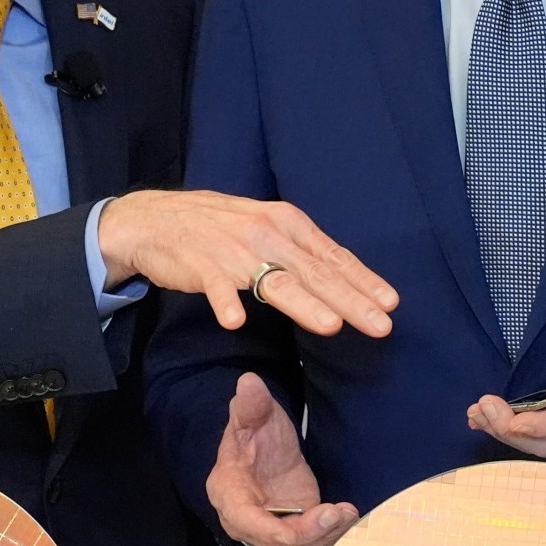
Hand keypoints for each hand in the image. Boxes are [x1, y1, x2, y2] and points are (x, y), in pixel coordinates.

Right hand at [99, 189, 396, 336]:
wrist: (155, 219)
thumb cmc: (218, 227)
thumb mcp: (266, 228)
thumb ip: (299, 251)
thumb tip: (339, 276)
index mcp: (287, 223)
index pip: (333, 256)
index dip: (363, 280)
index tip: (391, 303)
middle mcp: (266, 234)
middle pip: (315, 273)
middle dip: (352, 301)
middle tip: (381, 326)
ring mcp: (234, 251)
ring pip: (275, 282)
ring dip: (304, 304)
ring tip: (330, 325)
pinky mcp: (201, 266)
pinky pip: (216, 288)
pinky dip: (225, 304)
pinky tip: (235, 322)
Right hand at [208, 373, 357, 545]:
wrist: (265, 447)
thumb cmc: (253, 434)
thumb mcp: (253, 415)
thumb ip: (251, 404)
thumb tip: (248, 382)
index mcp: (228, 492)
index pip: (245, 520)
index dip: (272, 529)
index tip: (308, 516)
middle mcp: (244, 520)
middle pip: (273, 541)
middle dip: (308, 533)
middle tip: (336, 513)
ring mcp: (268, 528)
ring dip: (323, 535)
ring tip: (347, 513)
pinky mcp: (291, 528)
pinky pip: (308, 542)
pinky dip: (329, 533)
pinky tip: (347, 515)